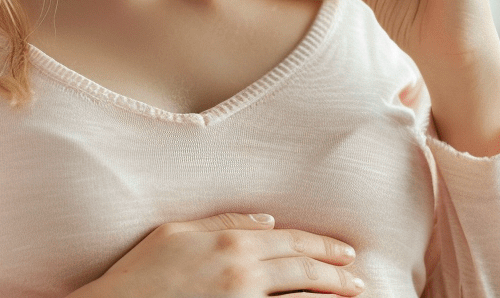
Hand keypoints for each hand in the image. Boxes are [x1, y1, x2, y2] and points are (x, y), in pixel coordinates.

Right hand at [73, 212, 363, 297]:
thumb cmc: (141, 272)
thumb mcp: (177, 232)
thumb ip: (225, 222)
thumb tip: (267, 220)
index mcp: (230, 242)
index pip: (290, 241)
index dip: (322, 247)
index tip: (345, 253)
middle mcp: (242, 271)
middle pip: (303, 271)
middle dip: (336, 274)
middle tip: (359, 279)